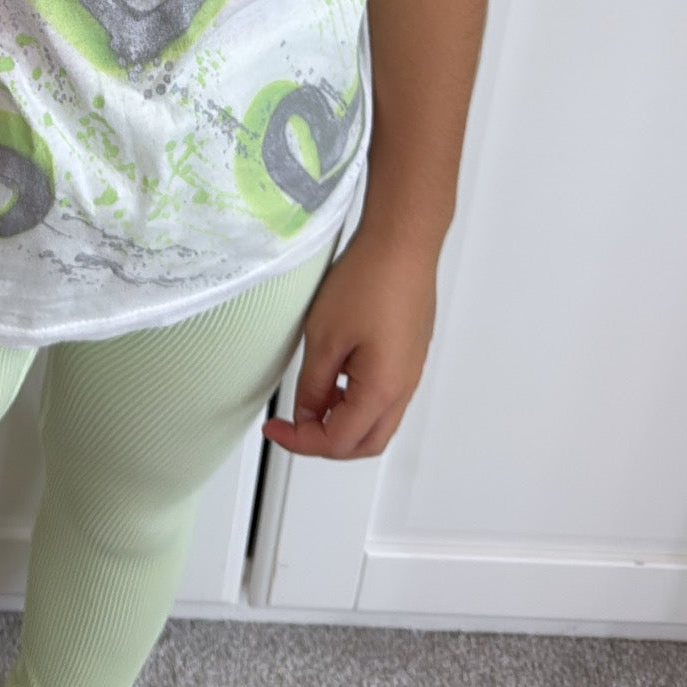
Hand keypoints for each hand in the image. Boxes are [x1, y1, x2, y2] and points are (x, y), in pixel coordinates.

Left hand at [261, 229, 438, 458]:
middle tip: (294, 426)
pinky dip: (357, 402)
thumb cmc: (369, 280)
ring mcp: (411, 372)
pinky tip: (336, 377)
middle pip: (364, 444)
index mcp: (381, 391)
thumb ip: (313, 385)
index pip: (338, 441)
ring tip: (312, 398)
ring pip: (377, 422)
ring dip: (343, 422)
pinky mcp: (410, 355)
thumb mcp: (324, 337)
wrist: (402, 242)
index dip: (301, 441)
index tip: (276, 429)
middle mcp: (403, 388)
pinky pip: (385, 397)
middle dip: (325, 442)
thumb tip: (308, 414)